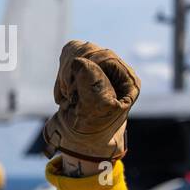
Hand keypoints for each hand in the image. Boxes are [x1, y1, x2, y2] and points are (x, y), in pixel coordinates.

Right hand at [41, 40, 140, 167]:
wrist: (78, 139)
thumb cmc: (92, 130)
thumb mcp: (95, 112)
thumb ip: (92, 86)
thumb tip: (80, 61)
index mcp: (128, 81)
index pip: (105, 56)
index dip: (85, 69)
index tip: (73, 90)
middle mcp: (118, 71)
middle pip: (89, 50)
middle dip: (72, 72)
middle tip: (69, 95)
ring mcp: (101, 67)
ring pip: (77, 50)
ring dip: (65, 74)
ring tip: (68, 97)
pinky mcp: (86, 66)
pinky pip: (69, 55)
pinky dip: (61, 75)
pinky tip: (65, 93)